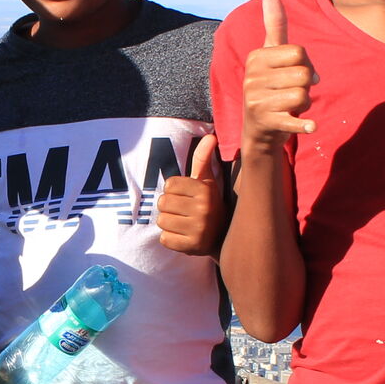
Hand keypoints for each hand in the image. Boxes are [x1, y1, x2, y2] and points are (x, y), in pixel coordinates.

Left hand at [155, 134, 225, 254]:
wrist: (223, 237)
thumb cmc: (209, 204)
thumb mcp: (207, 181)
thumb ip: (203, 159)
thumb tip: (210, 136)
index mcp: (205, 191)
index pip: (169, 185)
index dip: (174, 191)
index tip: (187, 197)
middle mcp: (203, 210)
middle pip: (162, 203)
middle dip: (170, 207)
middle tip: (184, 212)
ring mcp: (198, 230)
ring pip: (161, 221)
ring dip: (169, 223)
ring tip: (184, 224)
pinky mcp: (191, 247)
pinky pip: (164, 239)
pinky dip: (171, 239)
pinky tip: (184, 237)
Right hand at [242, 0, 316, 159]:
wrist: (258, 129)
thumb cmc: (270, 87)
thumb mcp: (270, 56)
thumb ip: (274, 27)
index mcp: (256, 58)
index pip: (299, 53)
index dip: (307, 65)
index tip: (299, 75)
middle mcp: (252, 77)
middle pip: (303, 74)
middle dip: (306, 86)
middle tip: (294, 94)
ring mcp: (256, 100)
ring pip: (303, 95)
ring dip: (305, 104)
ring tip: (291, 107)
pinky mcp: (265, 122)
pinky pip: (295, 120)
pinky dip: (305, 125)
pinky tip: (311, 127)